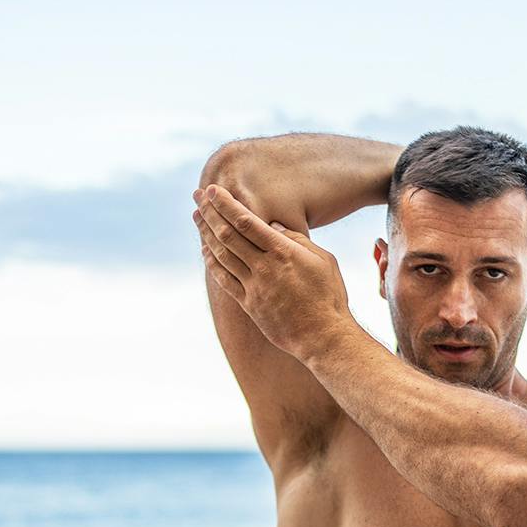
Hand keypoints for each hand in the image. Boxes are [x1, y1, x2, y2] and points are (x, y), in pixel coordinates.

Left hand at [192, 184, 352, 359]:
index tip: (213, 190)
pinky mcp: (249, 305)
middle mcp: (264, 268)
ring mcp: (254, 288)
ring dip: (206, 234)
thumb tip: (274, 226)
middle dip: (210, 213)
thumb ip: (298, 240)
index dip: (226, 204)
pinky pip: (224, 280)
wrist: (323, 337)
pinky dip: (212, 263)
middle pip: (228, 235)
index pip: (246, 222)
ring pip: (221, 255)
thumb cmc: (329, 296)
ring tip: (197, 217)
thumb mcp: (323, 260)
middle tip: (197, 196)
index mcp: (283, 253)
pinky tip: (205, 251)